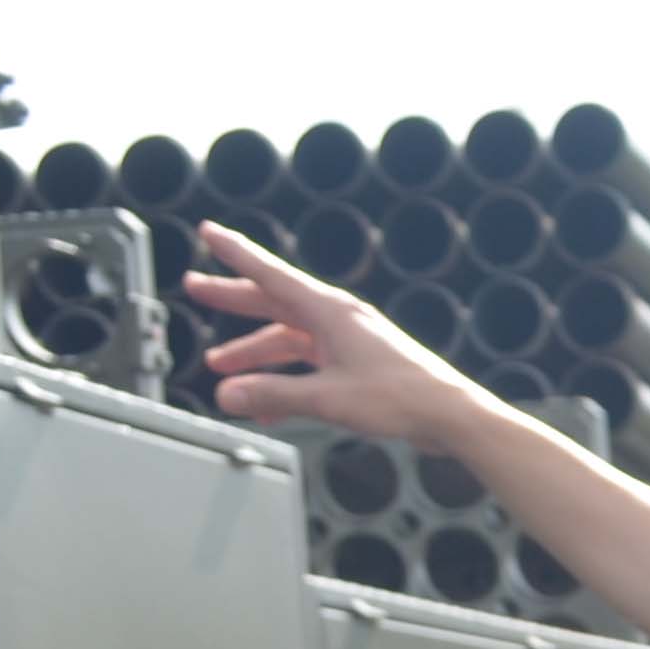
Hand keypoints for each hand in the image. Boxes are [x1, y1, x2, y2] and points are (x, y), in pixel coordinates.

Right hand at [187, 222, 486, 448]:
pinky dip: (286, 380)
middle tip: (196, 288)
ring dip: (256, 353)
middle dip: (233, 299)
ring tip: (223, 367)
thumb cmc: (403, 398)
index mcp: (329, 312)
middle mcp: (338, 319)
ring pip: (290, 339)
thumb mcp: (328, 398)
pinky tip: (269, 406)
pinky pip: (310, 365)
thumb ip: (274, 396)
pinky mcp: (360, 365)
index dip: (236, 253)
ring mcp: (349, 341)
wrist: (453, 415)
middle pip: (273, 302)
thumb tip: (228, 394)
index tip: (210, 233)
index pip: (270, 274)